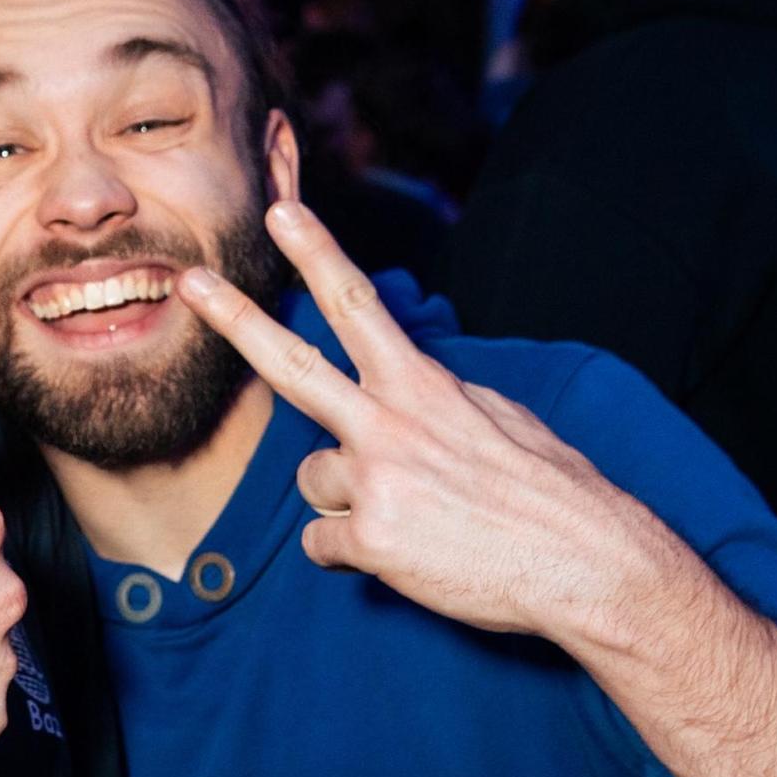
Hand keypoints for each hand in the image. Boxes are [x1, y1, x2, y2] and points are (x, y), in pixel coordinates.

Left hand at [179, 201, 676, 649]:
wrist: (587, 564)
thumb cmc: (553, 493)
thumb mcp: (500, 418)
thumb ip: (438, 398)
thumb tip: (409, 387)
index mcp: (425, 388)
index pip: (360, 306)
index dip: (317, 254)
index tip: (280, 213)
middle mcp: (391, 425)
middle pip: (293, 366)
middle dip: (236, 320)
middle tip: (189, 282)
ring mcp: (375, 480)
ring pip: (312, 480)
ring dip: (348, 500)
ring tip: (414, 515)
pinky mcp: (371, 539)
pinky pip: (322, 545)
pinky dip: (354, 554)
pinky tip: (407, 554)